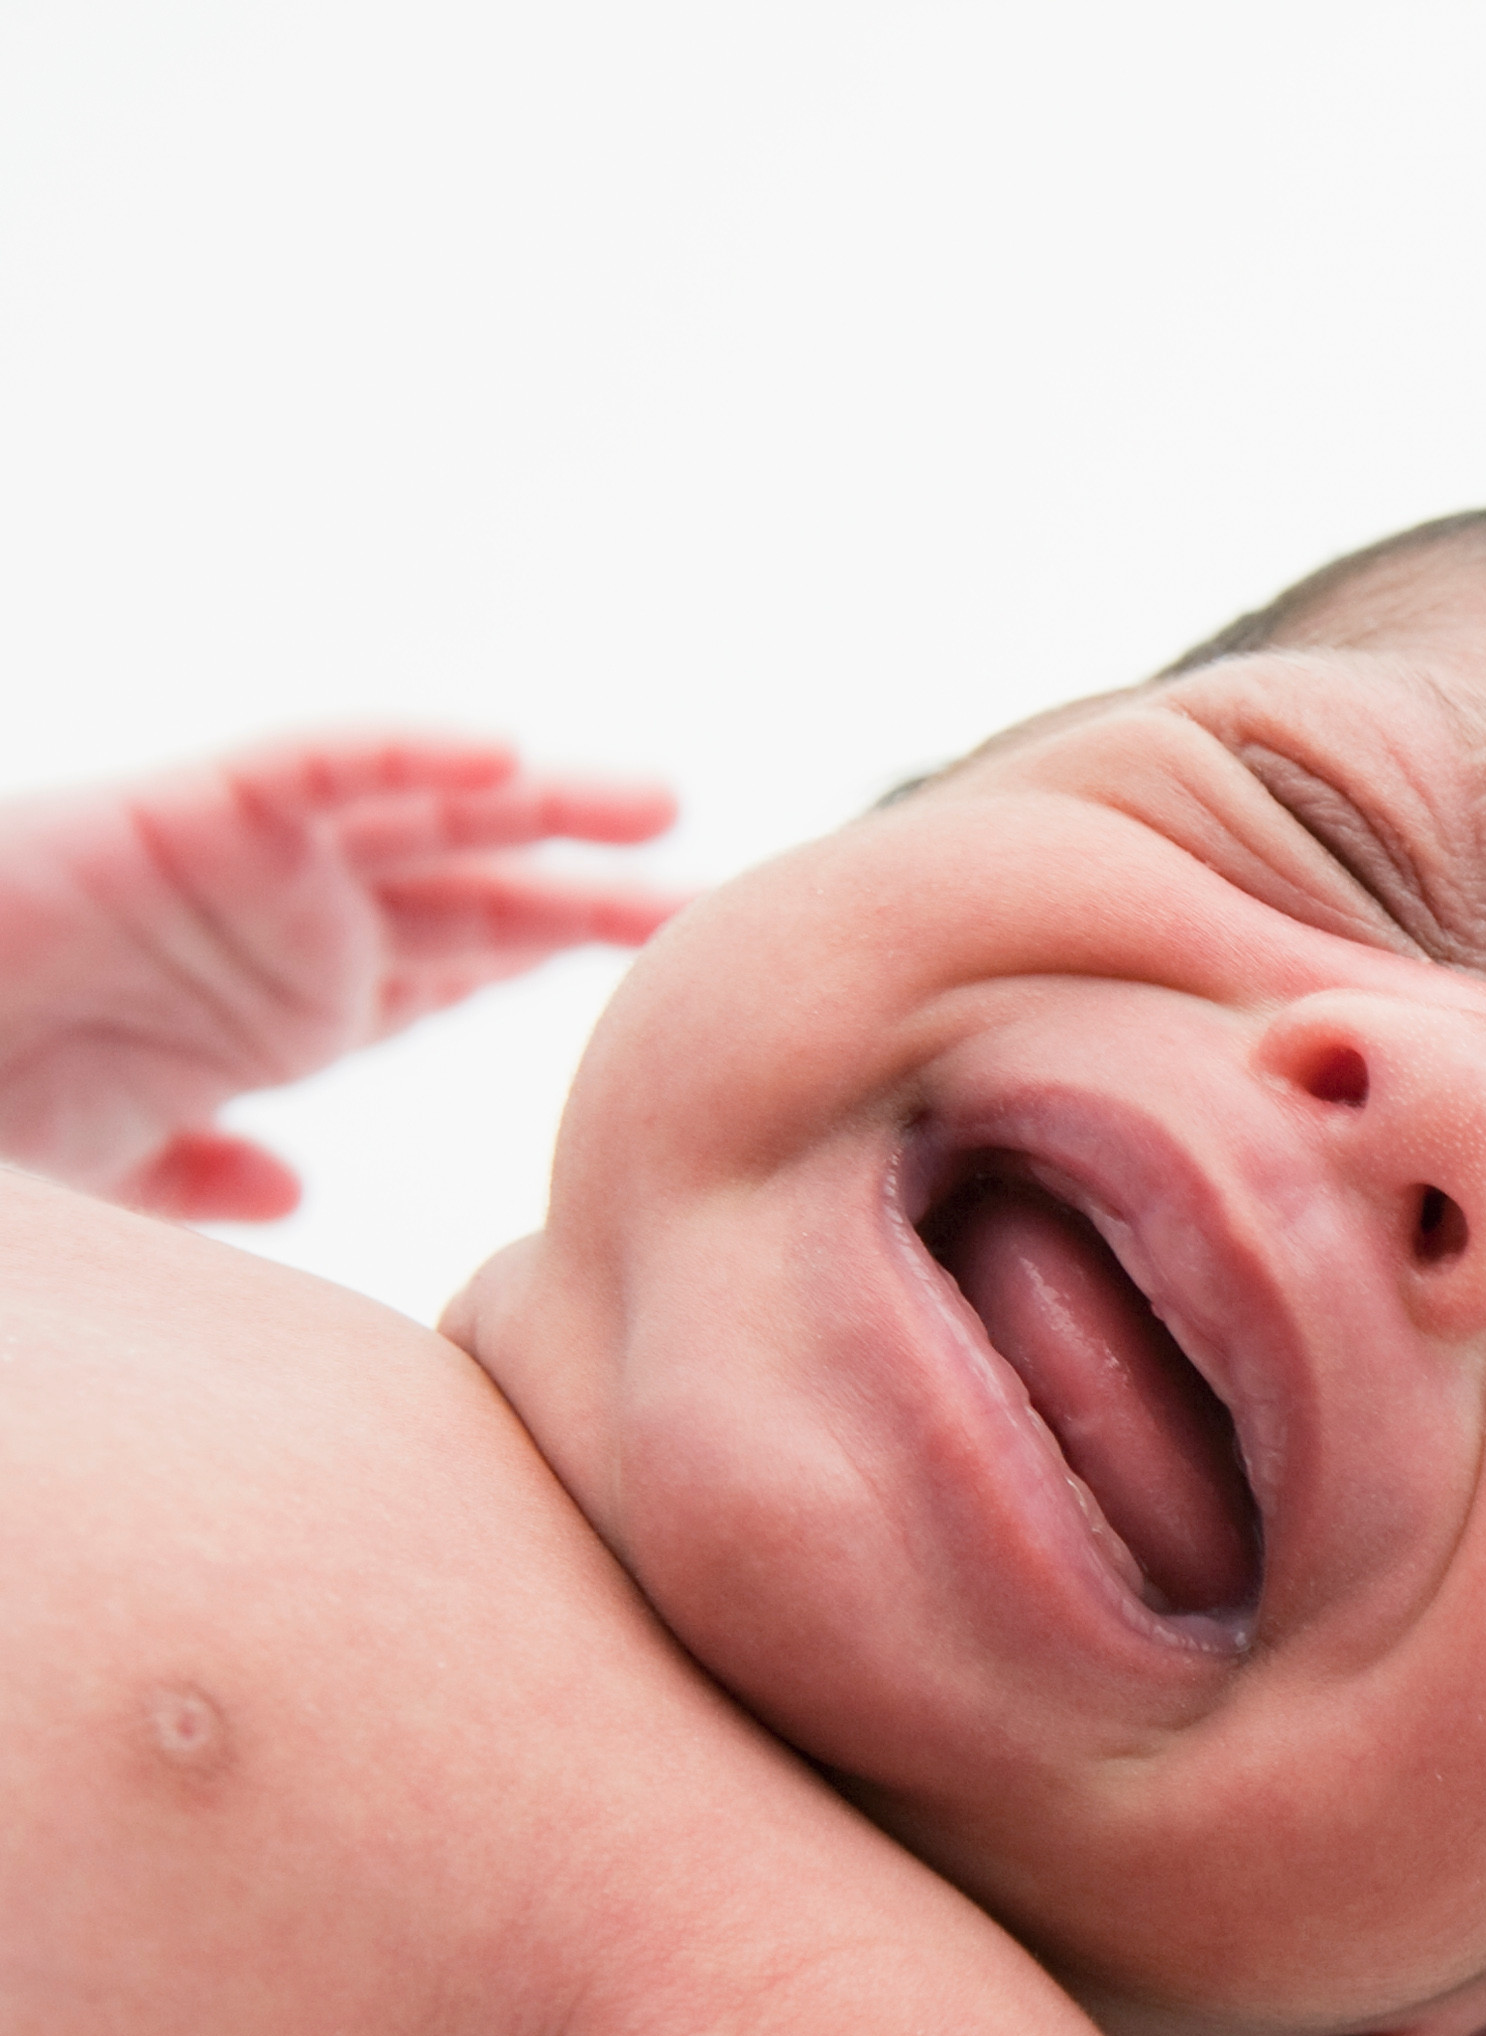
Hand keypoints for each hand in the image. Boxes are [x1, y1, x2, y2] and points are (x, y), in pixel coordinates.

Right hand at [0, 728, 677, 1217]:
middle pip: (477, 899)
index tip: (683, 994)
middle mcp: (285, 928)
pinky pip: (314, 765)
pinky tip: (504, 752)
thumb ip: (202, 1172)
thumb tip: (283, 1190)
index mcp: (286, 1008)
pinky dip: (405, 750)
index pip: (455, 977)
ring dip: (542, 800)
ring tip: (660, 800)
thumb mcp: (114, 1160)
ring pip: (423, 816)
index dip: (559, 970)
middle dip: (592, 894)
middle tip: (724, 906)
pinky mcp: (182, 813)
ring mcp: (243, 867)